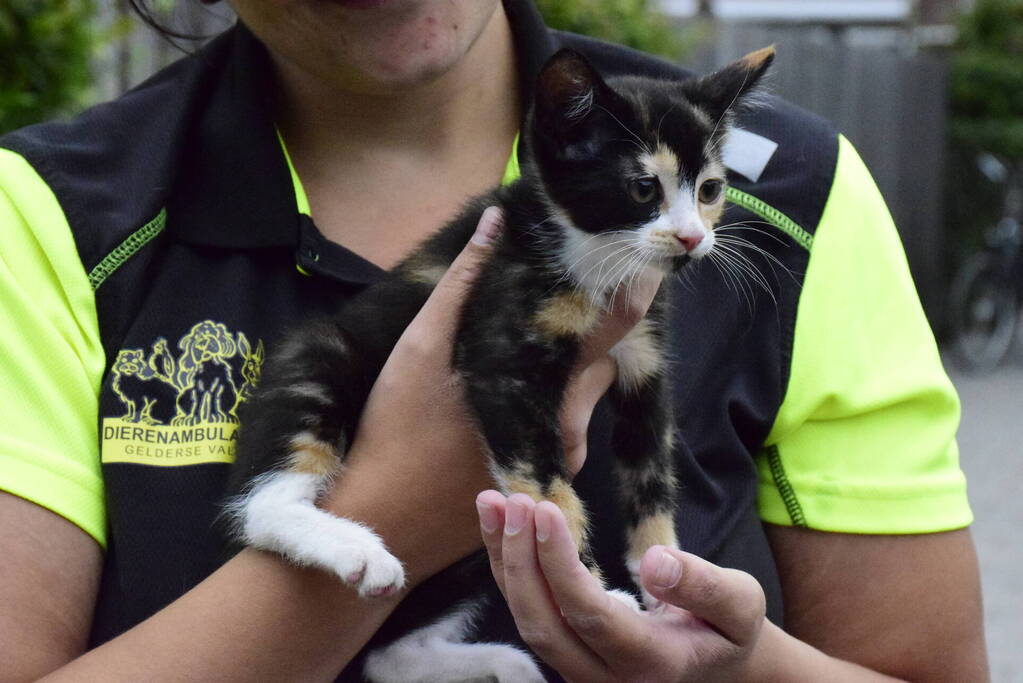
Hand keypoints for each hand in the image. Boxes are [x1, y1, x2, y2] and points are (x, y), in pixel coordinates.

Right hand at [322, 207, 661, 586]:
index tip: (635, 267)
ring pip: (583, 399)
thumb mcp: (420, 346)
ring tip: (511, 377)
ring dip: (562, 381)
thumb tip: (495, 220)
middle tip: (534, 333)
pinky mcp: (553, 484)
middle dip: (578, 341)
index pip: (611, 327)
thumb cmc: (395, 428)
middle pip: (600, 362)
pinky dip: (549, 417)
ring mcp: (562, 458)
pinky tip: (500, 418)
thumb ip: (463, 282)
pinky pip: (567, 435)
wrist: (385, 518)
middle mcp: (566, 423)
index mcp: (541, 380)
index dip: (629, 293)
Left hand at [476, 492, 768, 682]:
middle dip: (520, 560)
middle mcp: (607, 678)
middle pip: (544, 626)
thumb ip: (704, 585)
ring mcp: (581, 673)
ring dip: (504, 560)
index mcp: (653, 662)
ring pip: (528, 622)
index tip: (546, 510)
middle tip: (514, 500)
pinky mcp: (568, 655)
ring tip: (492, 502)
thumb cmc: (729, 628)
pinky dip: (510, 568)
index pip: (590, 616)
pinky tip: (501, 526)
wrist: (720, 666)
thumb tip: (654, 563)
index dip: (560, 564)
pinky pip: (530, 614)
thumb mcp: (740, 604)